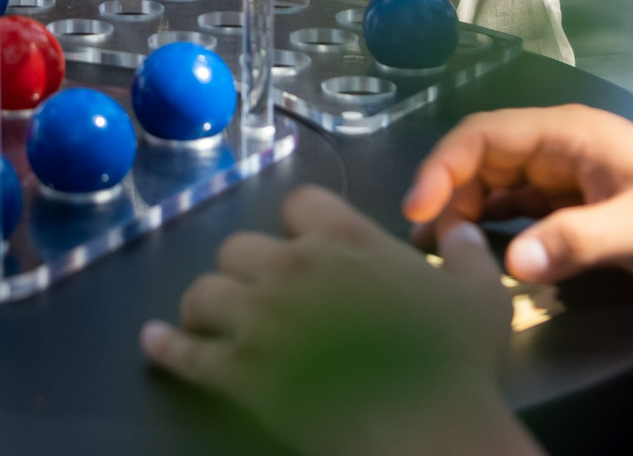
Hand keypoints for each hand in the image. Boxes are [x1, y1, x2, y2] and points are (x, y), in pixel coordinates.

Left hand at [141, 186, 534, 455]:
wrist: (426, 429)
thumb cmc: (455, 363)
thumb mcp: (479, 297)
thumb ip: (465, 255)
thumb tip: (462, 228)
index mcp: (344, 239)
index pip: (300, 203)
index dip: (300, 226)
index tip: (305, 247)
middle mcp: (291, 266)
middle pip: (239, 248)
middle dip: (247, 269)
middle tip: (258, 295)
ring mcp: (258, 317)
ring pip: (204, 291)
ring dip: (207, 305)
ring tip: (211, 320)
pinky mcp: (237, 369)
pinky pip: (186, 351)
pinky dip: (167, 347)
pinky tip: (154, 343)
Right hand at [402, 105, 632, 282]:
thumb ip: (576, 242)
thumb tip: (512, 265)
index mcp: (566, 132)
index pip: (484, 135)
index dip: (443, 168)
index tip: (417, 211)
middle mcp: (556, 143)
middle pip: (481, 155)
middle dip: (447, 191)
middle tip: (429, 244)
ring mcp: (562, 170)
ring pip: (493, 179)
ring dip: (463, 208)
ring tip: (443, 250)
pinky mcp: (569, 198)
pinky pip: (514, 202)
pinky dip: (488, 221)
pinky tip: (473, 248)